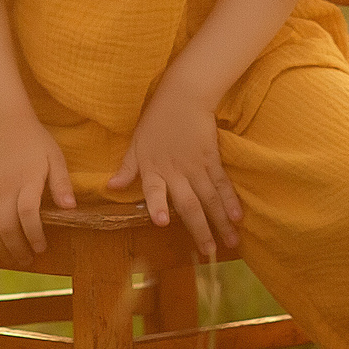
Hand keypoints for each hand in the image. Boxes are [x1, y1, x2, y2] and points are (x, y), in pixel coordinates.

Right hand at [0, 116, 76, 264]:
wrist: (3, 123)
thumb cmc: (34, 141)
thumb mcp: (55, 158)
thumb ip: (62, 184)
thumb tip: (71, 209)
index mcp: (26, 181)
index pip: (27, 214)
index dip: (34, 234)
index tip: (42, 247)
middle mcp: (4, 188)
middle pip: (5, 226)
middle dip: (17, 249)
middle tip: (28, 260)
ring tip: (11, 258)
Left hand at [109, 76, 242, 257]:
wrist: (183, 96)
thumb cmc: (156, 120)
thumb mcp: (136, 143)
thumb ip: (127, 168)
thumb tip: (110, 187)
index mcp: (154, 169)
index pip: (154, 190)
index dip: (158, 205)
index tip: (163, 222)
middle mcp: (176, 171)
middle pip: (190, 204)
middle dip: (200, 230)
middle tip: (208, 252)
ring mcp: (197, 166)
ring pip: (210, 199)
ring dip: (220, 222)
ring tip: (229, 243)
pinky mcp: (212, 159)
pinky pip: (222, 184)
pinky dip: (231, 201)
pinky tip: (238, 217)